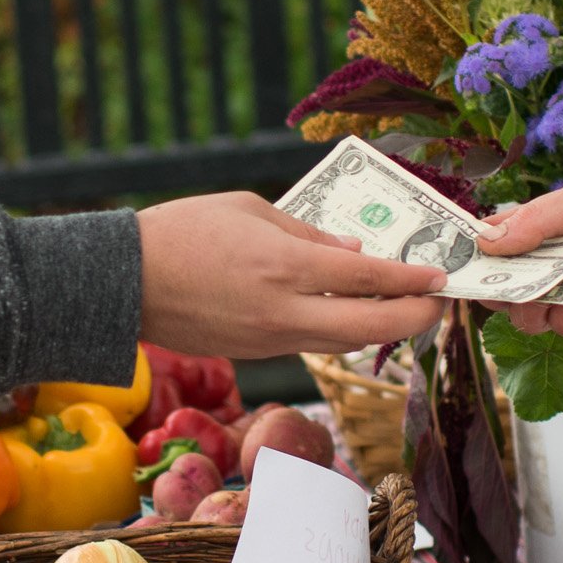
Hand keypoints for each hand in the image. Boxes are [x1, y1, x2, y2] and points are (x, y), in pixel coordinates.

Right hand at [137, 191, 446, 358]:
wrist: (122, 284)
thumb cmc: (181, 230)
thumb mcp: (248, 210)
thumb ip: (307, 233)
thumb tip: (355, 252)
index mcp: (284, 265)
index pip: (368, 277)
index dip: (411, 279)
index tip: (440, 275)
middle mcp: (284, 310)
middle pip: (368, 327)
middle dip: (412, 317)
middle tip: (438, 303)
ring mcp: (270, 338)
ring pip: (343, 342)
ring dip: (378, 327)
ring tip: (402, 306)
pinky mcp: (255, 352)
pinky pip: (311, 342)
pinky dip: (339, 329)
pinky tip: (350, 311)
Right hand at [479, 176, 562, 340]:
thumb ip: (539, 219)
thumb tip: (488, 239)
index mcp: (552, 223)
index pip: (501, 235)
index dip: (476, 243)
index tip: (451, 249)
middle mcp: (556, 259)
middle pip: (504, 275)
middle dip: (486, 277)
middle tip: (471, 279)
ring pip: (521, 305)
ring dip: (513, 299)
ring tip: (516, 290)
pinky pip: (553, 325)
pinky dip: (545, 316)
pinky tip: (551, 302)